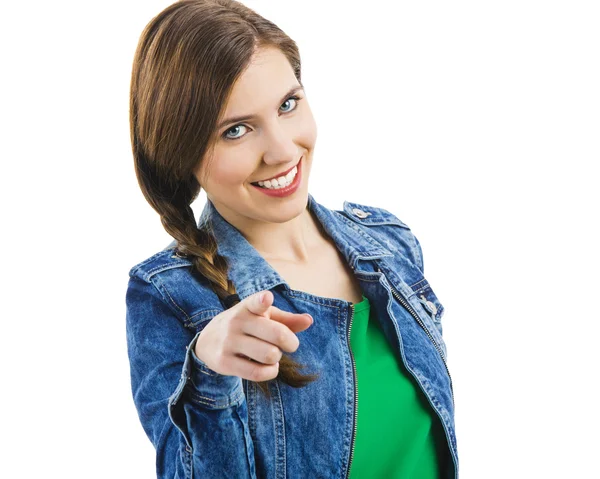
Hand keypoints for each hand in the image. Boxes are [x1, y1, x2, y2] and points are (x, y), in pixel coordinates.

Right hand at [194, 290, 313, 380]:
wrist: (206, 342)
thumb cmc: (246, 326)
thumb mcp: (263, 317)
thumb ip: (287, 319)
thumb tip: (309, 320)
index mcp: (248, 307)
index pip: (255, 302)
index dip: (263, 301)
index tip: (267, 298)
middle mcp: (237, 322)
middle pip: (276, 334)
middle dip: (291, 343)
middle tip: (290, 345)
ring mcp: (229, 342)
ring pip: (269, 355)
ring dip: (277, 358)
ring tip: (273, 355)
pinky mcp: (224, 362)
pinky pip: (257, 373)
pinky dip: (270, 372)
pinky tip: (268, 367)